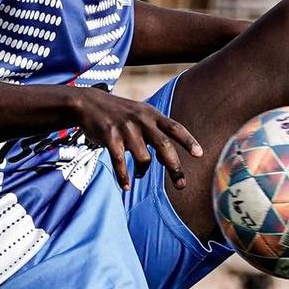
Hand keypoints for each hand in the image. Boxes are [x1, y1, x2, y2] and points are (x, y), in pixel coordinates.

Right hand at [69, 89, 202, 190]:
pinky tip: (126, 186)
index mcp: (152, 115)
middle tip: (182, 185)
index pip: (175, 128)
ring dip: (143, 171)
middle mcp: (141, 121)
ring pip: (143, 158)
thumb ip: (155, 131)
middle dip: (174, 167)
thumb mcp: (140, 114)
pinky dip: (123, 177)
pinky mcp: (109, 137)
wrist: (88, 103)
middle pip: (163, 146)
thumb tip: (168, 159)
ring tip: (139, 176)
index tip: (199, 155)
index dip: (188, 141)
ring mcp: (125, 129)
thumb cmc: (118, 113)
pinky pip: (120, 162)